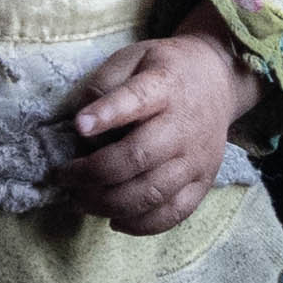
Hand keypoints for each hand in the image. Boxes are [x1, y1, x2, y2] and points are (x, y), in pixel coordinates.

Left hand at [55, 28, 261, 232]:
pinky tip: (114, 220)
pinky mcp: (204, 182)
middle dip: (93, 174)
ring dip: (108, 204)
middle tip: (64, 177)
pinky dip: (141, 225)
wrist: (218, 80)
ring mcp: (196, 158)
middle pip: (138, 158)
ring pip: (152, 193)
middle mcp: (184, 126)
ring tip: (79, 201)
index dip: (106, 114)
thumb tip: (82, 124)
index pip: (136, 100)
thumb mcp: (133, 57)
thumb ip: (105, 84)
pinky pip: (173, 213)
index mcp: (164, 86)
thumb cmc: (164, 70)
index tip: (78, 126)